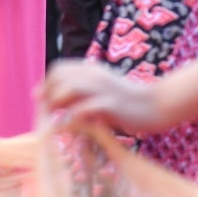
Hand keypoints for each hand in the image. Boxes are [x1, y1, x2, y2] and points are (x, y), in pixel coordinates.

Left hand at [40, 61, 166, 134]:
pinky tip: (74, 127)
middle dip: (48, 95)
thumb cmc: (126, 102)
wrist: (156, 105)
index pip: (58, 69)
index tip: (41, 99)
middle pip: (59, 78)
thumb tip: (51, 97)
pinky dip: (75, 117)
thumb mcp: (101, 90)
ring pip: (69, 89)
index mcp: (91, 70)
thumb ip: (79, 91)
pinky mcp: (111, 105)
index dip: (46, 84)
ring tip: (56, 119)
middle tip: (47, 113)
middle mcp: (95, 75)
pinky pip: (85, 108)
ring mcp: (103, 89)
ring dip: (58, 104)